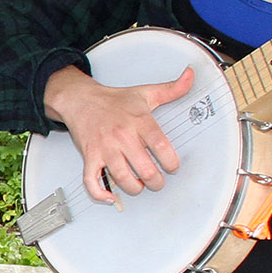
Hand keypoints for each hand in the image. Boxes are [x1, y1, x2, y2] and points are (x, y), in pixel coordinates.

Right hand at [44, 63, 193, 205]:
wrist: (80, 99)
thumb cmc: (113, 100)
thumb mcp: (145, 93)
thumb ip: (171, 88)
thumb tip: (191, 76)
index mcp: (139, 121)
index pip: (161, 146)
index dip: (171, 162)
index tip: (172, 166)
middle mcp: (122, 136)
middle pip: (144, 168)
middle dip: (155, 181)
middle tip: (157, 181)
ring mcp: (105, 148)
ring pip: (123, 178)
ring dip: (135, 188)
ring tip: (139, 185)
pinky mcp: (89, 157)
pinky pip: (92, 182)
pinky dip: (101, 194)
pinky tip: (111, 196)